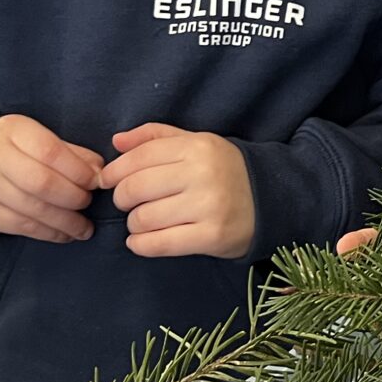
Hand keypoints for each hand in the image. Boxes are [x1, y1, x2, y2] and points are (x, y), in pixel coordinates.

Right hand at [0, 115, 103, 241]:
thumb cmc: (10, 152)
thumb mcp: (35, 140)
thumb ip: (69, 153)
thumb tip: (99, 172)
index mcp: (12, 131)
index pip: (50, 152)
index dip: (79, 171)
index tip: (97, 182)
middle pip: (41, 183)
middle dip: (73, 197)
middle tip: (88, 202)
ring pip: (32, 209)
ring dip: (66, 222)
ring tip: (84, 227)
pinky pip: (21, 227)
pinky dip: (49, 233)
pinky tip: (66, 234)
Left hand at [100, 123, 254, 258]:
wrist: (273, 199)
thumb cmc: (225, 170)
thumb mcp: (197, 143)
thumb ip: (156, 137)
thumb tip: (115, 142)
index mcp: (197, 146)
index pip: (139, 157)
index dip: (114, 171)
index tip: (107, 181)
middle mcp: (202, 174)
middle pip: (135, 188)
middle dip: (122, 198)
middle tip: (127, 203)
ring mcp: (208, 206)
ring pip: (144, 218)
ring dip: (133, 223)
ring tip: (142, 222)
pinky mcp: (212, 236)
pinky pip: (160, 243)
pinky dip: (141, 245)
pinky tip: (140, 242)